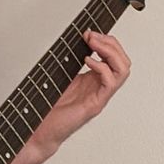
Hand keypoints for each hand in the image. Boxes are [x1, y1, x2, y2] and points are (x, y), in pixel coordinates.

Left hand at [30, 30, 130, 160]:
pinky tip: (88, 62)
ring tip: (94, 45)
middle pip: (123, 61)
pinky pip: (110, 84)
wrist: (40, 131)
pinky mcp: (94, 105)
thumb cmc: (49, 108)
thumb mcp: (61, 77)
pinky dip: (102, 68)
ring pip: (122, 71)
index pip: (114, 57)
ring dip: (110, 52)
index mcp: (94, 80)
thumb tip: (76, 41)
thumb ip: (71, 61)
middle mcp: (100, 88)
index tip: (89, 33)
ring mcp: (99, 97)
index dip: (106, 41)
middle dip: (111, 43)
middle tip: (93, 37)